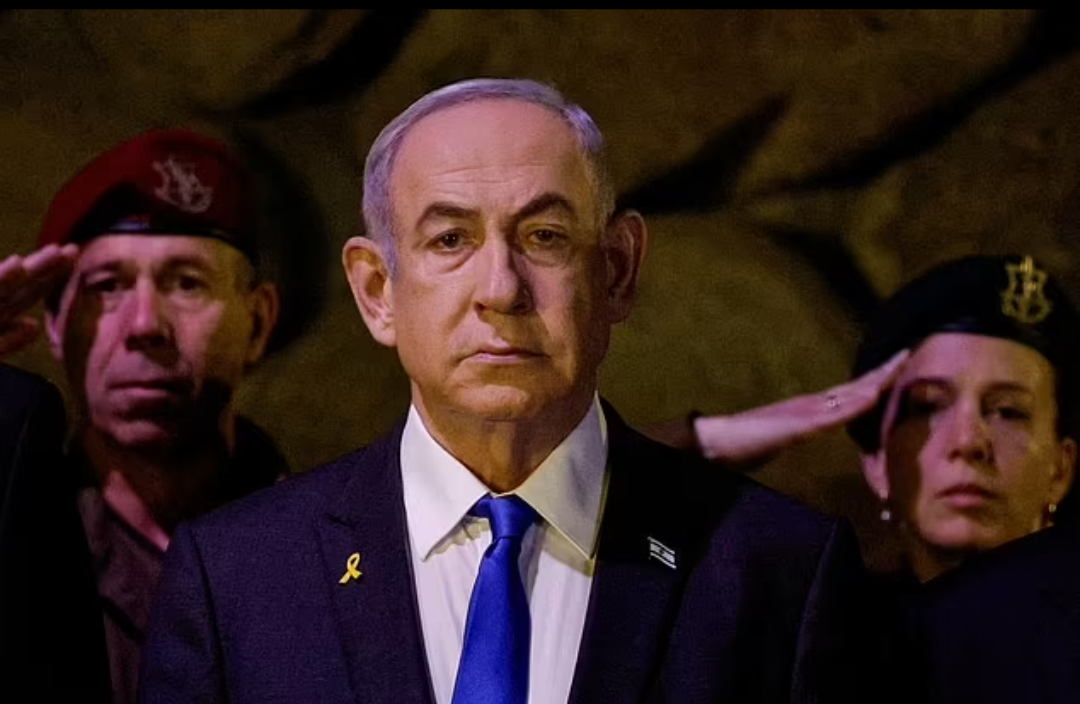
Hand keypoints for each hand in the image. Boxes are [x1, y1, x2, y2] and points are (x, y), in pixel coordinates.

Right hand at [0, 243, 77, 355]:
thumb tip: (33, 325)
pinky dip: (3, 276)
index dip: (51, 278)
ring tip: (55, 251)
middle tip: (74, 249)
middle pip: (20, 284)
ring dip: (33, 266)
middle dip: (48, 266)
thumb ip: (8, 341)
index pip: (27, 294)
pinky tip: (18, 264)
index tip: (74, 261)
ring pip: (5, 285)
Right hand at [693, 349, 909, 464]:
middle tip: (907, 353)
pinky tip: (872, 395)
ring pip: (848, 395)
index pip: (850, 392)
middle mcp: (811, 405)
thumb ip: (799, 430)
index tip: (897, 366)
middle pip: (853, 387)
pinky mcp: (798, 424)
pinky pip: (833, 414)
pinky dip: (854, 404)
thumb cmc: (745, 443)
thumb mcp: (782, 437)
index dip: (874, 379)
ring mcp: (805, 412)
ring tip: (897, 366)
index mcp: (810, 408)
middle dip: (881, 372)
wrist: (719, 443)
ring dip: (874, 381)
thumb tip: (814, 429)